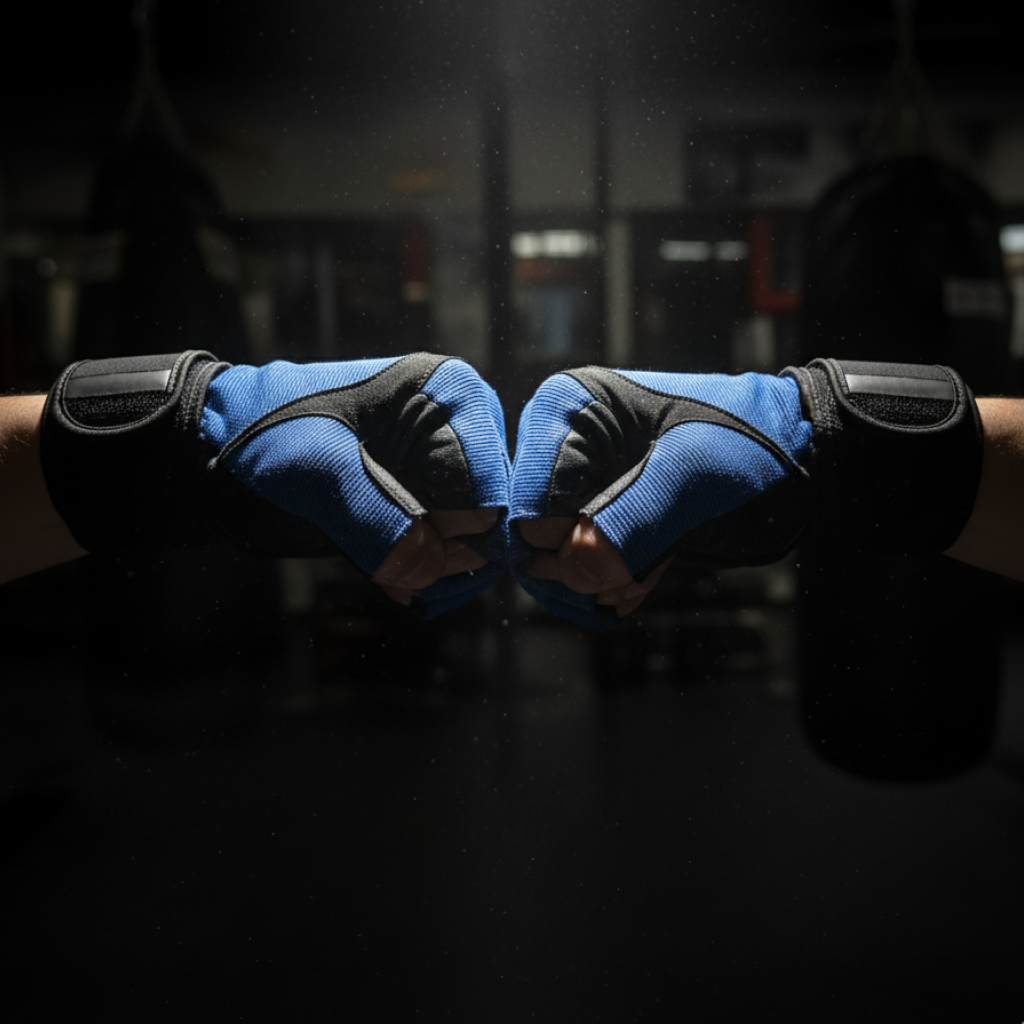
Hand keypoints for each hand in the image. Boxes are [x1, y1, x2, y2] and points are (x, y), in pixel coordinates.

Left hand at [200, 353, 508, 615]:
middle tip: (405, 582)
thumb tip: (427, 571)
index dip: (458, 533)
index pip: (489, 484)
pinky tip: (394, 582)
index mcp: (448, 393)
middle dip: (453, 560)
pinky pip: (452, 554)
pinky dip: (427, 577)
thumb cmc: (266, 433)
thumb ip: (373, 518)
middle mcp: (461, 428)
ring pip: (477, 543)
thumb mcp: (316, 470)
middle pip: (492, 517)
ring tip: (395, 583)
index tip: (418, 559)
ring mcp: (446, 468)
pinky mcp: (427, 502)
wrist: (226, 449)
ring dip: (439, 576)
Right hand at [509, 366, 811, 628]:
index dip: (558, 542)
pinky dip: (609, 584)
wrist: (796, 456)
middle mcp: (564, 444)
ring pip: (553, 558)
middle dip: (575, 571)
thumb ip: (633, 520)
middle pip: (531, 533)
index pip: (527, 496)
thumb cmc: (750, 440)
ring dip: (594, 584)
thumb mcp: (693, 475)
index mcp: (571, 407)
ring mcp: (582, 483)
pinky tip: (639, 585)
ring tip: (636, 586)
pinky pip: (581, 565)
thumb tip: (575, 570)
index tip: (598, 567)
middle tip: (621, 587)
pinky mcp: (603, 517)